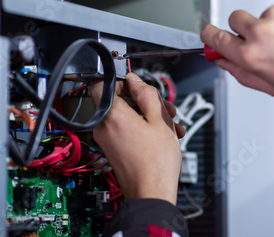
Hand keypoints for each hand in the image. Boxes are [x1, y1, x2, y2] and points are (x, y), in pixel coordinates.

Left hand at [90, 73, 184, 204]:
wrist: (152, 193)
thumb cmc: (156, 162)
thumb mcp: (159, 119)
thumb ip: (146, 93)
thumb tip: (135, 81)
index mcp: (111, 115)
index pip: (102, 83)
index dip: (121, 80)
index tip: (137, 84)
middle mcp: (103, 126)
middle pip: (119, 100)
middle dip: (144, 99)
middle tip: (165, 107)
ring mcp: (106, 139)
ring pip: (126, 115)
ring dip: (148, 114)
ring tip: (171, 123)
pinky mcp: (113, 148)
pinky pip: (126, 129)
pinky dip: (143, 127)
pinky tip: (164, 134)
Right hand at [201, 0, 273, 96]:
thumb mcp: (272, 87)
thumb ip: (241, 74)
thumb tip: (223, 61)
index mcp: (251, 56)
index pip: (214, 37)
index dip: (209, 36)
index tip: (209, 35)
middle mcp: (260, 32)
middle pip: (234, 19)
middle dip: (242, 28)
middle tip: (260, 39)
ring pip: (260, 14)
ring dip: (270, 25)